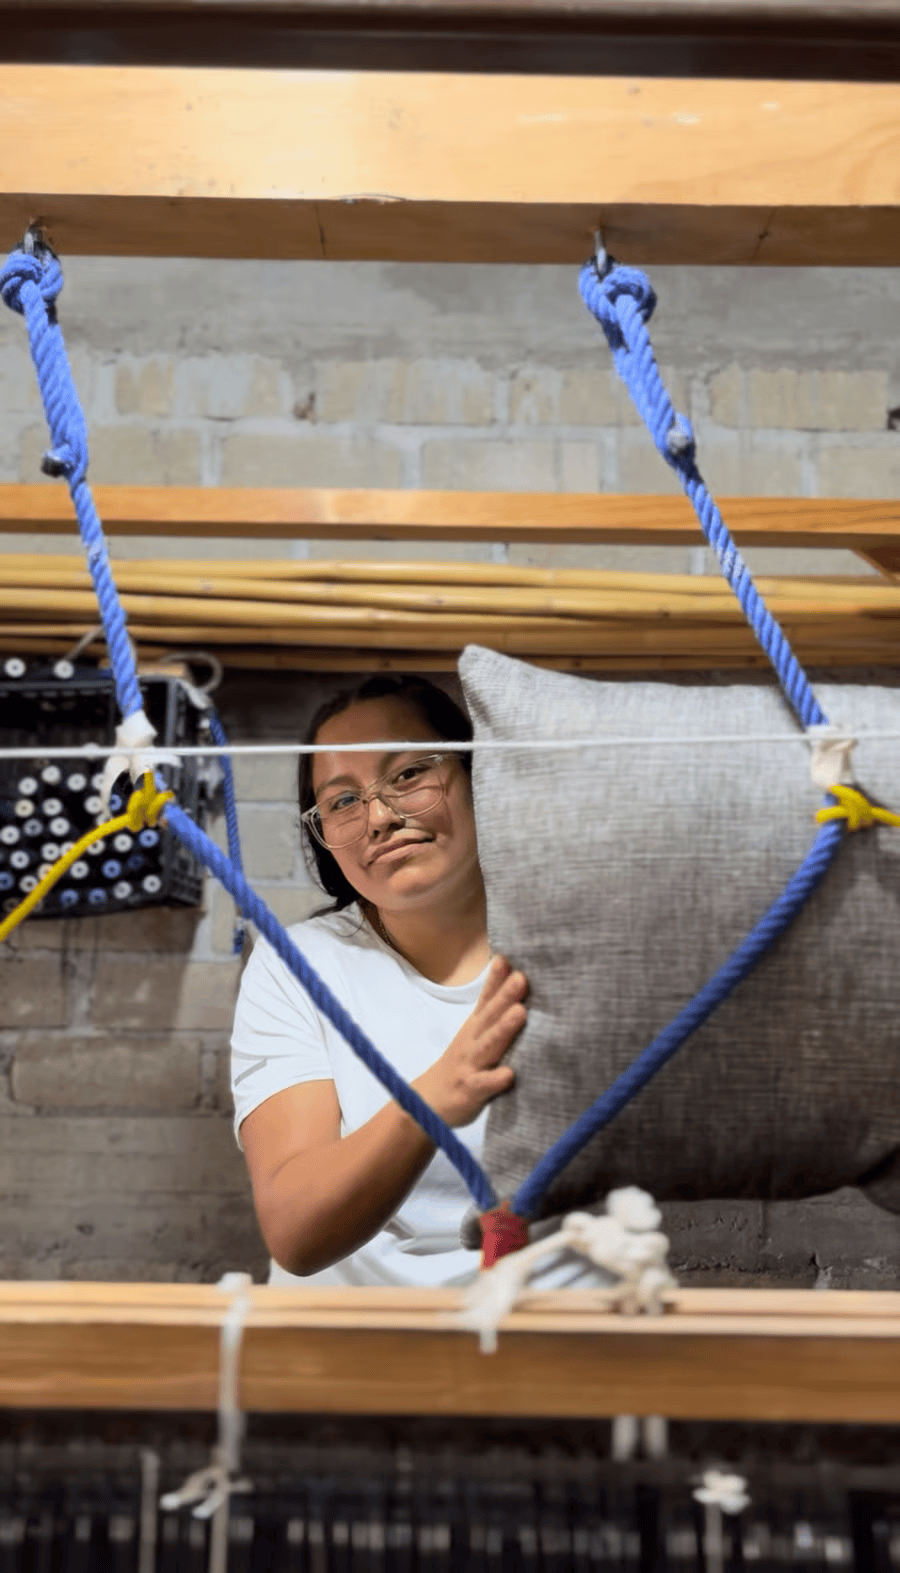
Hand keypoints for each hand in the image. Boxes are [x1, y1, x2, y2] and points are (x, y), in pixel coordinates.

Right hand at [413, 956, 526, 1127]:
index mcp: (474, 1028)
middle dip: (505, 996)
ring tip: (520, 1012)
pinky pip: (484, 1085)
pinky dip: (496, 1079)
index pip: (485, 1000)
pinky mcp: (470, 1090)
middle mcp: (471, 1042)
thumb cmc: (461, 1064)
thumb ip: (492, 1011)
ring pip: (488, 1045)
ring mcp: (470, 1066)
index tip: (507, 959)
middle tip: (521, 978)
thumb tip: (514, 980)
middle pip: (489, 1017)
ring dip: (504, 1028)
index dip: (495, 980)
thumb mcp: (473, 1035)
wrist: (427, 1102)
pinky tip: (510, 1074)